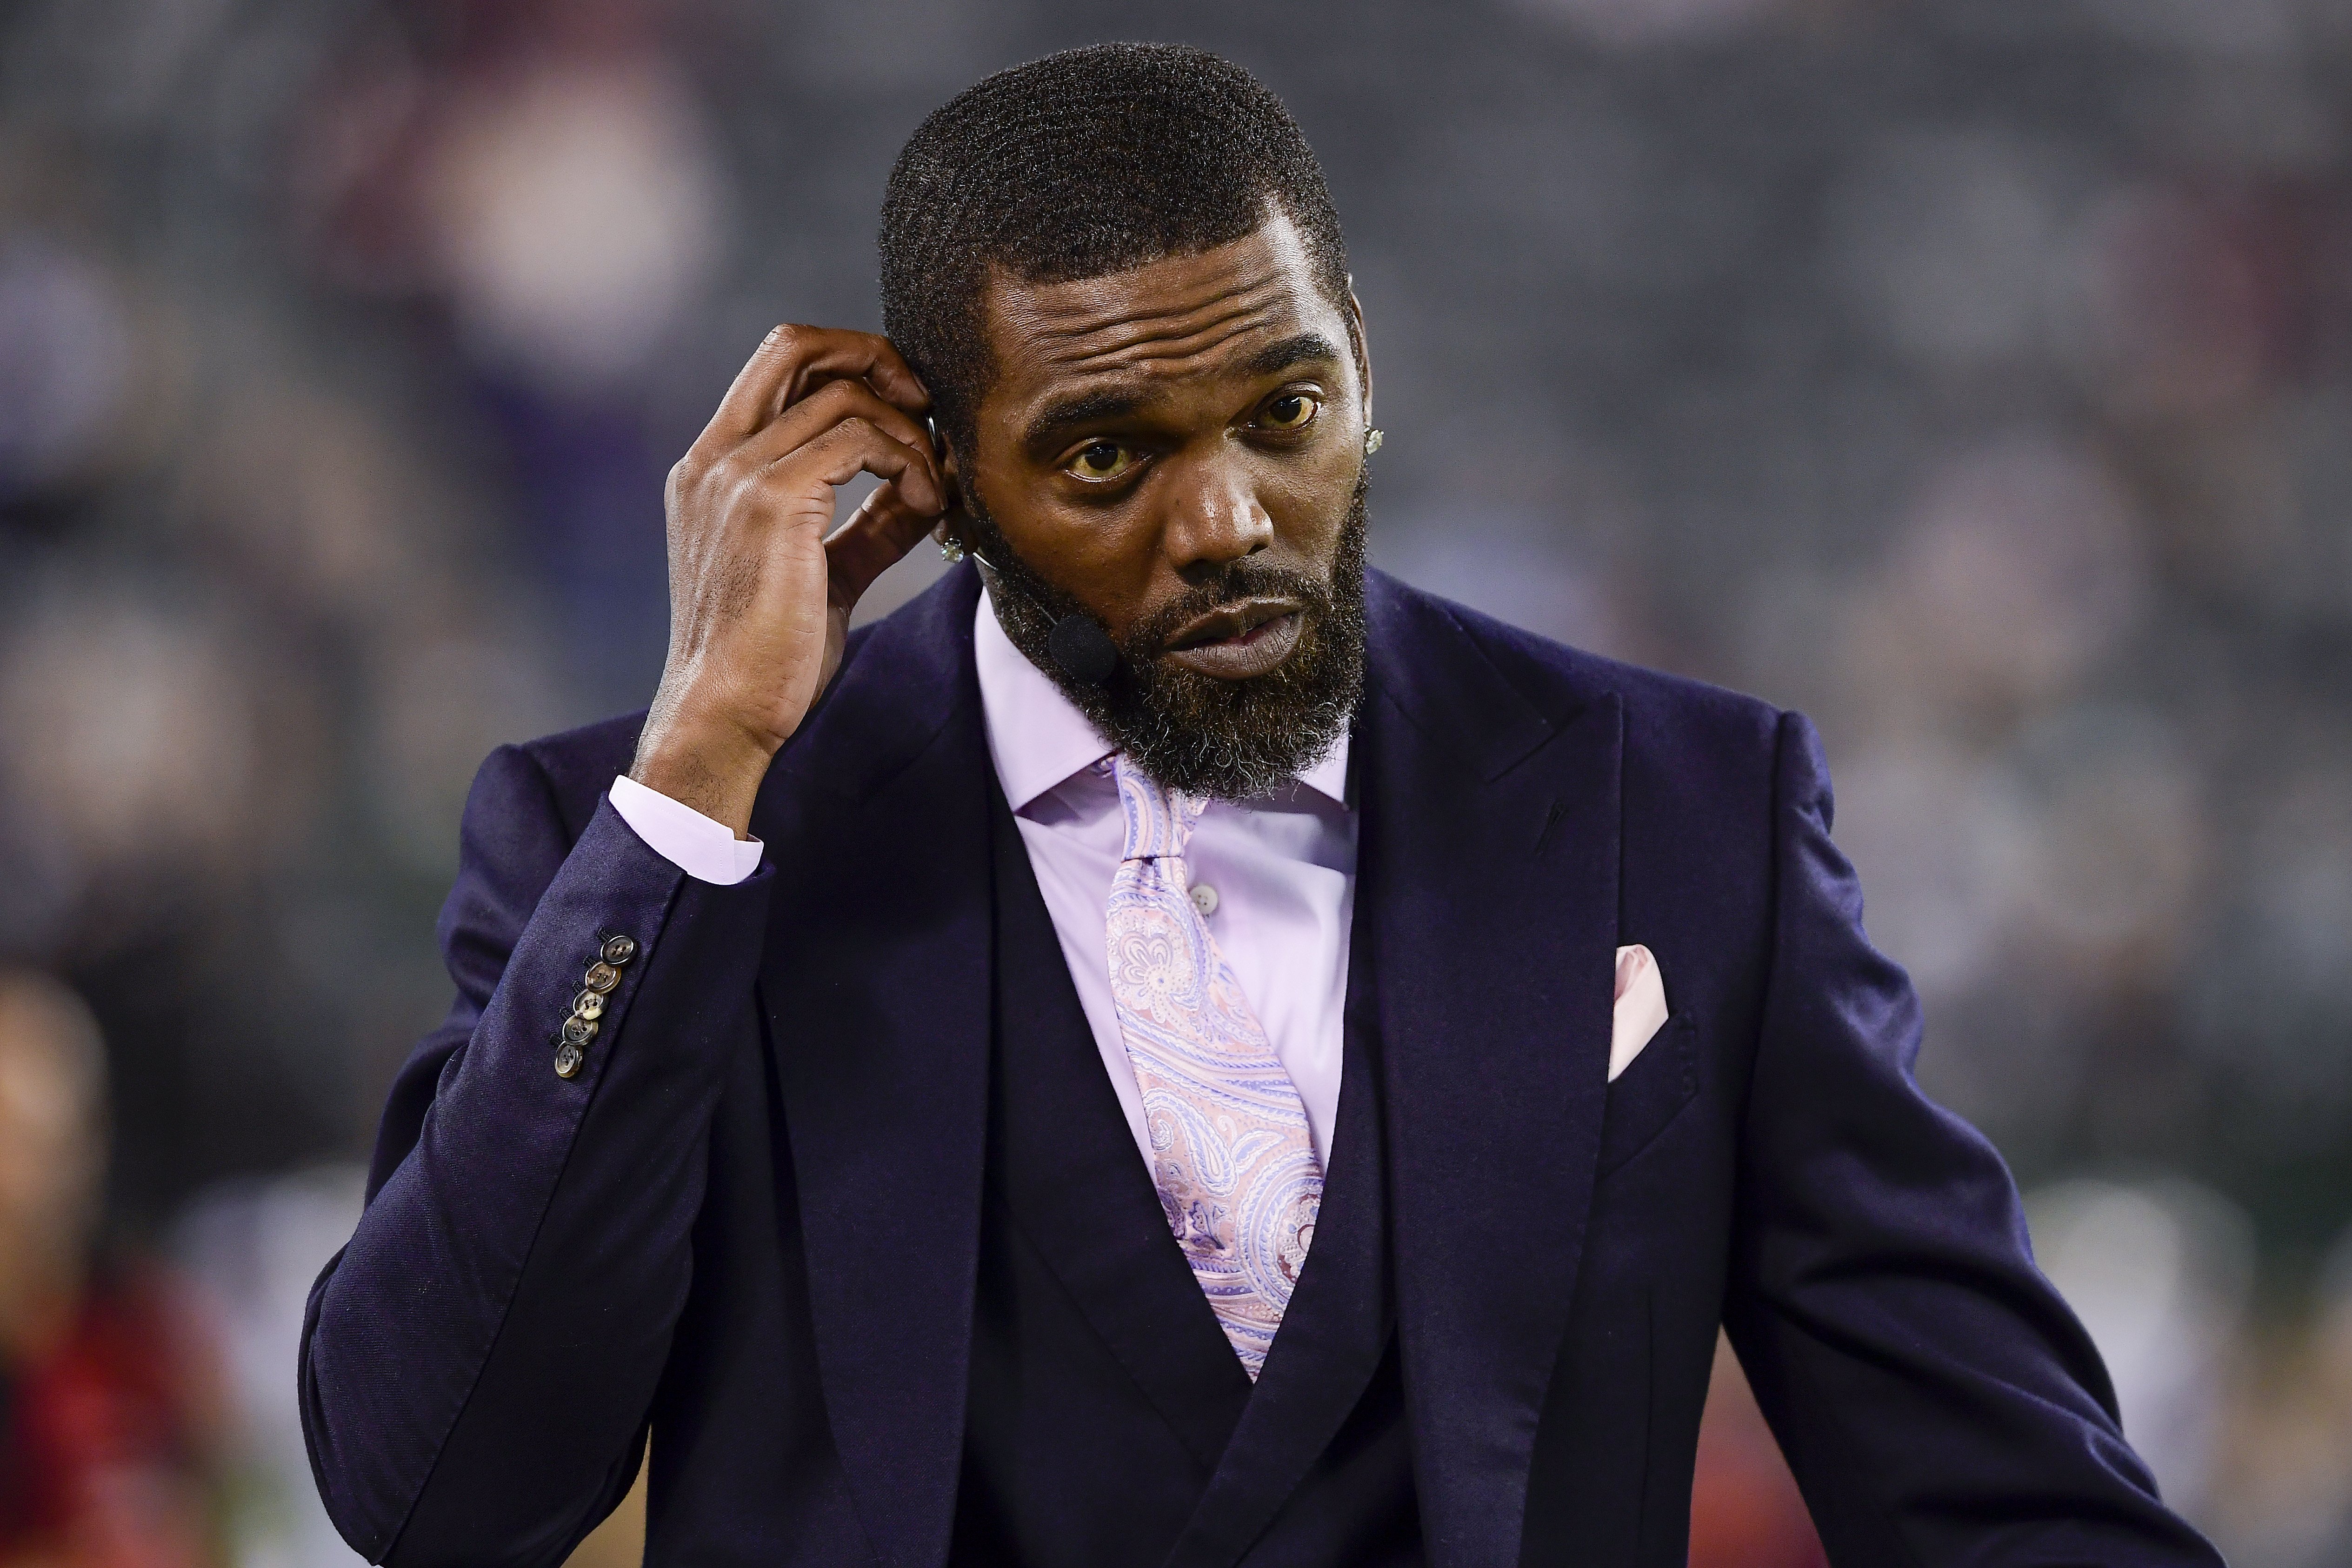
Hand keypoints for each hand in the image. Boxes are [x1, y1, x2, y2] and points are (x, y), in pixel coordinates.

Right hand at [630, 325, 945, 834]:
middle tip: (927, 409)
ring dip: (910, 433)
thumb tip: (925, 488)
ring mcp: (737, 474)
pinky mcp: (771, 500)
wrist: (724, 714)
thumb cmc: (771, 659)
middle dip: (876, 358)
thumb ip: (867, 525)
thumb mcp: (826, 574)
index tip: (907, 410)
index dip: (852, 365)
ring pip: (844, 396)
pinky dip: (909, 463)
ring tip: (935, 489)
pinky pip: (858, 439)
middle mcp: (715, 457)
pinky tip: (928, 504)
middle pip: (796, 344)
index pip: (779, 365)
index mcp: (713, 467)